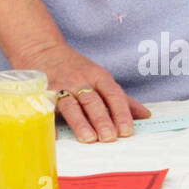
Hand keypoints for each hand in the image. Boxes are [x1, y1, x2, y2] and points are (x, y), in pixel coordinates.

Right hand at [17, 41, 149, 142]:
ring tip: (89, 139)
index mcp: (98, 77)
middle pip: (92, 100)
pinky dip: (51, 122)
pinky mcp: (42, 93)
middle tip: (109, 138)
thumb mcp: (100, 77)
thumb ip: (121, 98)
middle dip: (101, 119)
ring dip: (80, 122)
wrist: (42, 49)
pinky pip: (47, 108)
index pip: (113, 94)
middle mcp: (79, 80)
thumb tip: (146, 116)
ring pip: (71, 105)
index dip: (121, 112)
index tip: (127, 131)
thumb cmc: (75, 68)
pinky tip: (56, 135)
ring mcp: (60, 86)